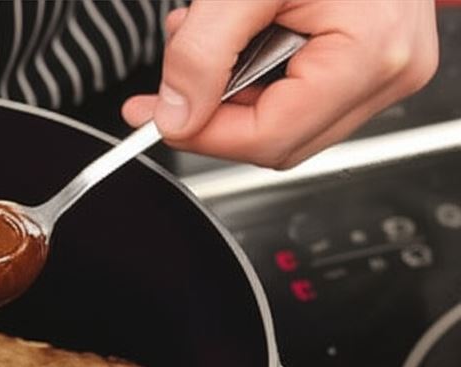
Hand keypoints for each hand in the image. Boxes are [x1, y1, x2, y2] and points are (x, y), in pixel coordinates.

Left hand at [121, 0, 438, 168]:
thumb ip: (203, 51)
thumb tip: (177, 115)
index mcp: (370, 54)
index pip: (270, 138)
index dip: (203, 134)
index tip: (158, 117)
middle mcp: (390, 73)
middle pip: (278, 142)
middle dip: (215, 115)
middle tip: (169, 86)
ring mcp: (387, 71)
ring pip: (287, 125)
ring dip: (233, 95)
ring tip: (207, 42)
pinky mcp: (373, 64)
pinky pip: (305, 98)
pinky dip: (259, 79)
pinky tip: (241, 43)